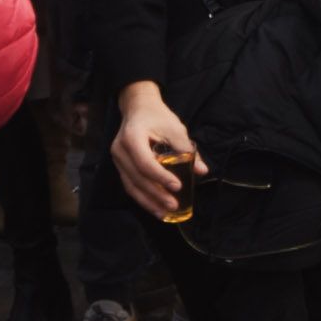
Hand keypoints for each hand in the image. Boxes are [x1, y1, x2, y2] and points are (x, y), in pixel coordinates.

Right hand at [113, 84, 203, 215]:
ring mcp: (117, 160)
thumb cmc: (157, 116)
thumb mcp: (175, 129)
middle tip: (174, 205)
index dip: (161, 177)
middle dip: (156, 195)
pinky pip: (130, 185)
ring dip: (148, 202)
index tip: (177, 186)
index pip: (145, 163)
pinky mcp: (120, 166)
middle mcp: (120, 150)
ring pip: (131, 186)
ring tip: (164, 214)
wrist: (138, 107)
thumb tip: (202, 171)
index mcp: (132, 137)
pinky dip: (143, 197)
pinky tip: (155, 207)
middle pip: (137, 178)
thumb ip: (187, 150)